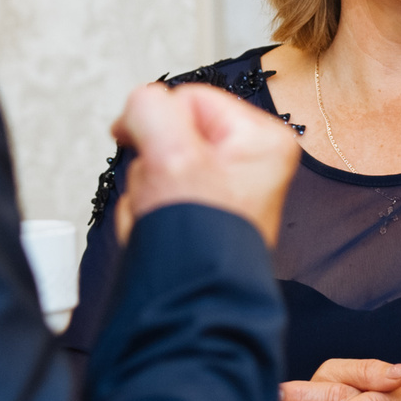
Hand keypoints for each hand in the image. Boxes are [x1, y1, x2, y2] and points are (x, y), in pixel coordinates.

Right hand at [113, 81, 300, 245]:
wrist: (193, 303)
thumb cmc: (202, 237)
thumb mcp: (171, 154)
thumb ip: (151, 108)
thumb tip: (139, 106)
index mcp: (262, 138)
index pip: (190, 97)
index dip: (156, 120)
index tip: (138, 144)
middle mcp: (250, 161)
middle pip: (173, 133)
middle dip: (153, 165)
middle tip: (164, 195)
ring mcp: (225, 190)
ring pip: (159, 165)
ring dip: (147, 192)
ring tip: (161, 217)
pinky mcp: (202, 213)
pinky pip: (159, 194)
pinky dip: (148, 212)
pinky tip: (159, 230)